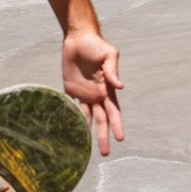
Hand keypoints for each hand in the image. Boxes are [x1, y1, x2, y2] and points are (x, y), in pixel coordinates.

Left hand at [61, 30, 123, 155]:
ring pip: (87, 118)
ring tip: (86, 149)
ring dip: (88, 133)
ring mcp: (84, 94)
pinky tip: (69, 133)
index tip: (121, 139)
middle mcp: (97, 95)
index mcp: (108, 89)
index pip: (114, 111)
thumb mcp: (109, 55)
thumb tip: (120, 87)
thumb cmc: (97, 45)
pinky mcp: (70, 91)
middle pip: (102, 120)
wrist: (78, 38)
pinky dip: (70, 119)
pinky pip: (71, 108)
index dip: (117, 125)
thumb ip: (113, 71)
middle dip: (104, 136)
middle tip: (105, 153)